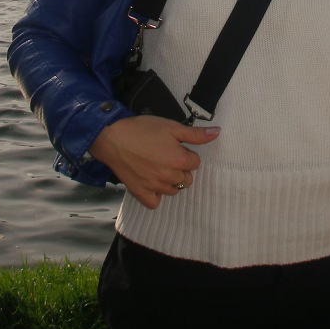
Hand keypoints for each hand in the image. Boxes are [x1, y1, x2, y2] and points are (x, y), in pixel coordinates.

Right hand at [89, 115, 220, 208]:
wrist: (112, 137)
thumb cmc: (142, 129)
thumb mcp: (171, 126)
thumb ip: (195, 134)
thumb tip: (217, 133)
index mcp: (179, 160)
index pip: (195, 162)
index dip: (187, 152)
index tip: (175, 146)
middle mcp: (170, 177)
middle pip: (186, 178)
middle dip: (181, 168)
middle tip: (166, 155)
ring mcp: (155, 187)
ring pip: (173, 191)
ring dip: (170, 181)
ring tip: (159, 166)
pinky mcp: (140, 193)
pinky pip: (155, 202)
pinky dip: (156, 195)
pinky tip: (152, 182)